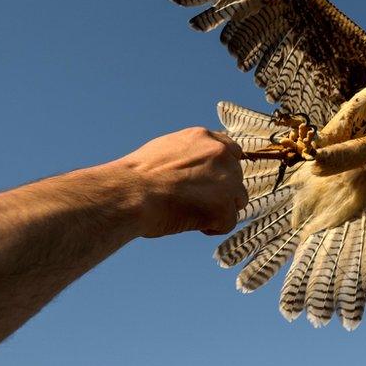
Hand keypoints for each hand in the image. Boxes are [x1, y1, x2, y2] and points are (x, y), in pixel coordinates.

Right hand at [112, 127, 247, 237]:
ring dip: (219, 209)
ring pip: (237, 200)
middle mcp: (221, 155)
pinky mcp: (224, 208)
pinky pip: (228, 223)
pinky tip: (188, 222)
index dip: (221, 171)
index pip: (232, 152)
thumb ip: (191, 154)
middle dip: (220, 191)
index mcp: (206, 138)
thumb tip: (197, 166)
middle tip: (192, 200)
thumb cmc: (137, 177)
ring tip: (189, 211)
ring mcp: (226, 181)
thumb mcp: (166, 149)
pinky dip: (211, 227)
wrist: (129, 193)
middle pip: (236, 178)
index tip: (209, 183)